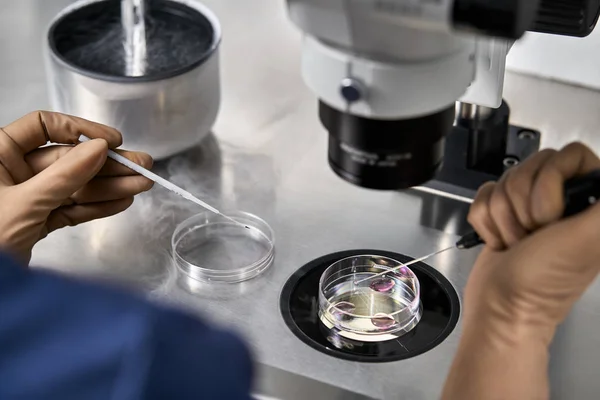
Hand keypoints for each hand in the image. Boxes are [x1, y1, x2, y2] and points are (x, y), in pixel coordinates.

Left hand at [0, 111, 152, 262]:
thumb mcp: (23, 204)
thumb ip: (64, 176)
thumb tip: (100, 147)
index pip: (42, 127)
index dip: (79, 130)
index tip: (113, 140)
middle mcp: (11, 172)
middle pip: (66, 160)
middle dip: (106, 165)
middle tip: (143, 166)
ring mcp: (26, 199)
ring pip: (74, 187)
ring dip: (109, 187)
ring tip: (143, 185)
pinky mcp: (36, 223)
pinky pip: (70, 210)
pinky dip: (96, 208)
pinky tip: (122, 201)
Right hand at [442, 143, 599, 399]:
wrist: (500, 308)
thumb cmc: (541, 283)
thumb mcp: (587, 241)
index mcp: (590, 201)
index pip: (570, 155)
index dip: (550, 182)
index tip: (550, 217)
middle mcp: (563, 200)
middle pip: (530, 165)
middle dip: (522, 204)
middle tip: (534, 234)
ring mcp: (531, 207)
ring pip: (505, 180)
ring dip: (503, 217)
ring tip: (518, 242)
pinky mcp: (503, 213)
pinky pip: (484, 193)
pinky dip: (485, 221)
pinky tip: (501, 241)